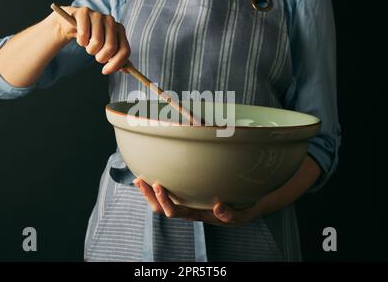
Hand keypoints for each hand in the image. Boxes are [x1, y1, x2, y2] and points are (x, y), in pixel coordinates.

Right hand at [50, 6, 130, 73]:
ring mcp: (98, 15)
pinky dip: (81, 41)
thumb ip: (117, 59)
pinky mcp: (84, 12)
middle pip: (111, 47)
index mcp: (120, 30)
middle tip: (95, 55)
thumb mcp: (106, 49)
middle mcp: (111, 21)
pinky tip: (80, 37)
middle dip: (100, 57)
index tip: (105, 71)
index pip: (125, 50)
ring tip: (87, 44)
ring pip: (97, 42)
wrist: (73, 25)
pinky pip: (84, 35)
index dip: (116, 64)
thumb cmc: (92, 38)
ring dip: (89, 49)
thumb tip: (127, 70)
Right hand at [133, 155, 322, 226]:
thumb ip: (194, 155)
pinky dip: (222, 211)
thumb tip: (178, 134)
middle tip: (152, 182)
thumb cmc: (231, 177)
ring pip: (192, 216)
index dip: (148, 192)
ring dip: (176, 205)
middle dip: (157, 199)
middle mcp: (201, 210)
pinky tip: (217, 202)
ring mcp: (218, 215)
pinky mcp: (238, 217)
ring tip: (166, 188)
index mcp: (192, 199)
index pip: (163, 200)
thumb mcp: (210, 166)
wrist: (263, 191)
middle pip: (171, 211)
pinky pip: (229, 217)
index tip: (138, 178)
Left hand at [133, 178, 261, 226]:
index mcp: (198, 215)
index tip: (158, 185)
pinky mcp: (190, 195)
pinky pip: (171, 192)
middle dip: (149, 196)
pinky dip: (159, 185)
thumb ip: (231, 214)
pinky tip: (155, 173)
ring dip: (149, 191)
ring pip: (162, 201)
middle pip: (162, 208)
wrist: (248, 208)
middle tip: (139, 180)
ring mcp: (188, 202)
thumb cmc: (243, 211)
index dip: (164, 200)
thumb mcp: (241, 214)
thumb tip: (217, 208)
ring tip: (139, 178)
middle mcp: (189, 209)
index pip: (175, 211)